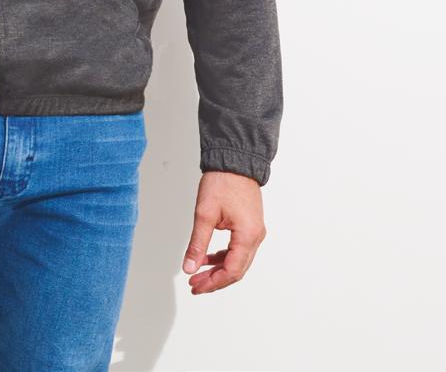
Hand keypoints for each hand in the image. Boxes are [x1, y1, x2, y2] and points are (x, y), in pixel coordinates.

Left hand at [182, 170, 266, 293]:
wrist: (234, 159)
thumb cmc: (223, 181)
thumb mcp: (204, 214)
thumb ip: (197, 244)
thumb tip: (190, 267)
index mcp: (248, 235)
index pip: (232, 271)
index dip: (213, 283)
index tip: (196, 286)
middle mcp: (255, 236)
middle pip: (237, 270)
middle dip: (215, 280)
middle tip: (195, 284)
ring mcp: (254, 231)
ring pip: (238, 260)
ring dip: (218, 269)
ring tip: (198, 273)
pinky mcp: (250, 225)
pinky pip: (238, 248)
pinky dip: (223, 256)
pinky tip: (208, 258)